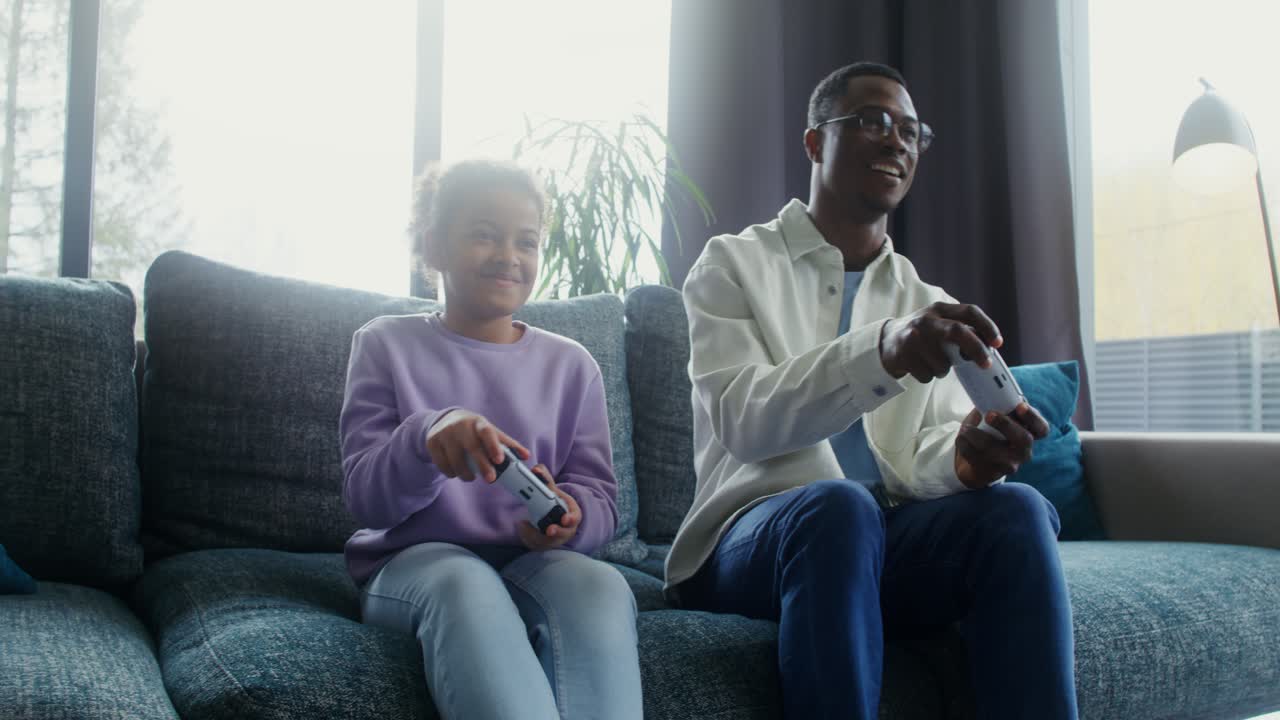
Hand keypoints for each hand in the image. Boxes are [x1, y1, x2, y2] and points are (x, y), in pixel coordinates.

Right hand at [425, 410, 528, 481]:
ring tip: (470, 477)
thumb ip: (507, 444)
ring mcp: (444, 434)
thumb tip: (526, 456)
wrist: (445, 420)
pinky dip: (450, 472)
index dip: (493, 446)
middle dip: (482, 465)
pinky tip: (455, 471)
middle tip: (491, 479)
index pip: (486, 432)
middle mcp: (460, 426)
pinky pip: (442, 465)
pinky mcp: (432, 442)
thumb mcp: (489, 432)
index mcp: (478, 423)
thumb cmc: (473, 429)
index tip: (499, 460)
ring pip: (455, 460)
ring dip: (465, 474)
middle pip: (472, 448)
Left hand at [517, 464, 581, 550]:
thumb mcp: (552, 490)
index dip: (571, 519)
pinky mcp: (547, 545)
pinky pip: (537, 545)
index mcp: (572, 513)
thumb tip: (536, 470)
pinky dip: (528, 538)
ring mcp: (557, 538)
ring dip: (536, 535)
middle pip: (564, 533)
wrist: (554, 516)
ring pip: (548, 542)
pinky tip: (522, 527)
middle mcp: (567, 528)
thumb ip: (545, 478)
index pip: (575, 518)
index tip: (564, 519)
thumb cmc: (555, 502)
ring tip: (524, 524)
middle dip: (557, 532)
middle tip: (549, 530)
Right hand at [879, 302, 1002, 381]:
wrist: (886, 342)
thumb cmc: (921, 335)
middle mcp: (926, 320)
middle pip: (959, 332)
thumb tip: (988, 347)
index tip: (997, 343)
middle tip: (986, 364)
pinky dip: (928, 376)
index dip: (987, 327)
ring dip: (944, 370)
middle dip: (976, 349)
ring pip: (944, 363)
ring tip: (932, 362)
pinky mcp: (903, 355)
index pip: (969, 311)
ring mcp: (913, 338)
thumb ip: (960, 331)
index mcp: (939, 309)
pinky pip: (928, 375)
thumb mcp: (938, 325)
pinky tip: (919, 366)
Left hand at [954, 402, 1049, 488]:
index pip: (1041, 428)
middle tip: (989, 415)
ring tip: (965, 428)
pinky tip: (961, 438)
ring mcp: (1009, 464)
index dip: (1033, 418)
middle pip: (1024, 439)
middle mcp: (1023, 450)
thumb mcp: (994, 416)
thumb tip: (989, 392)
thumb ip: (997, 406)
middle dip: (1006, 425)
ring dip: (976, 436)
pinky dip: (965, 445)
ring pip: (996, 451)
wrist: (972, 459)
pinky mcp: (992, 472)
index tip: (1020, 406)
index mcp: (1028, 433)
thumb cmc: (987, 431)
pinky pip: (977, 458)